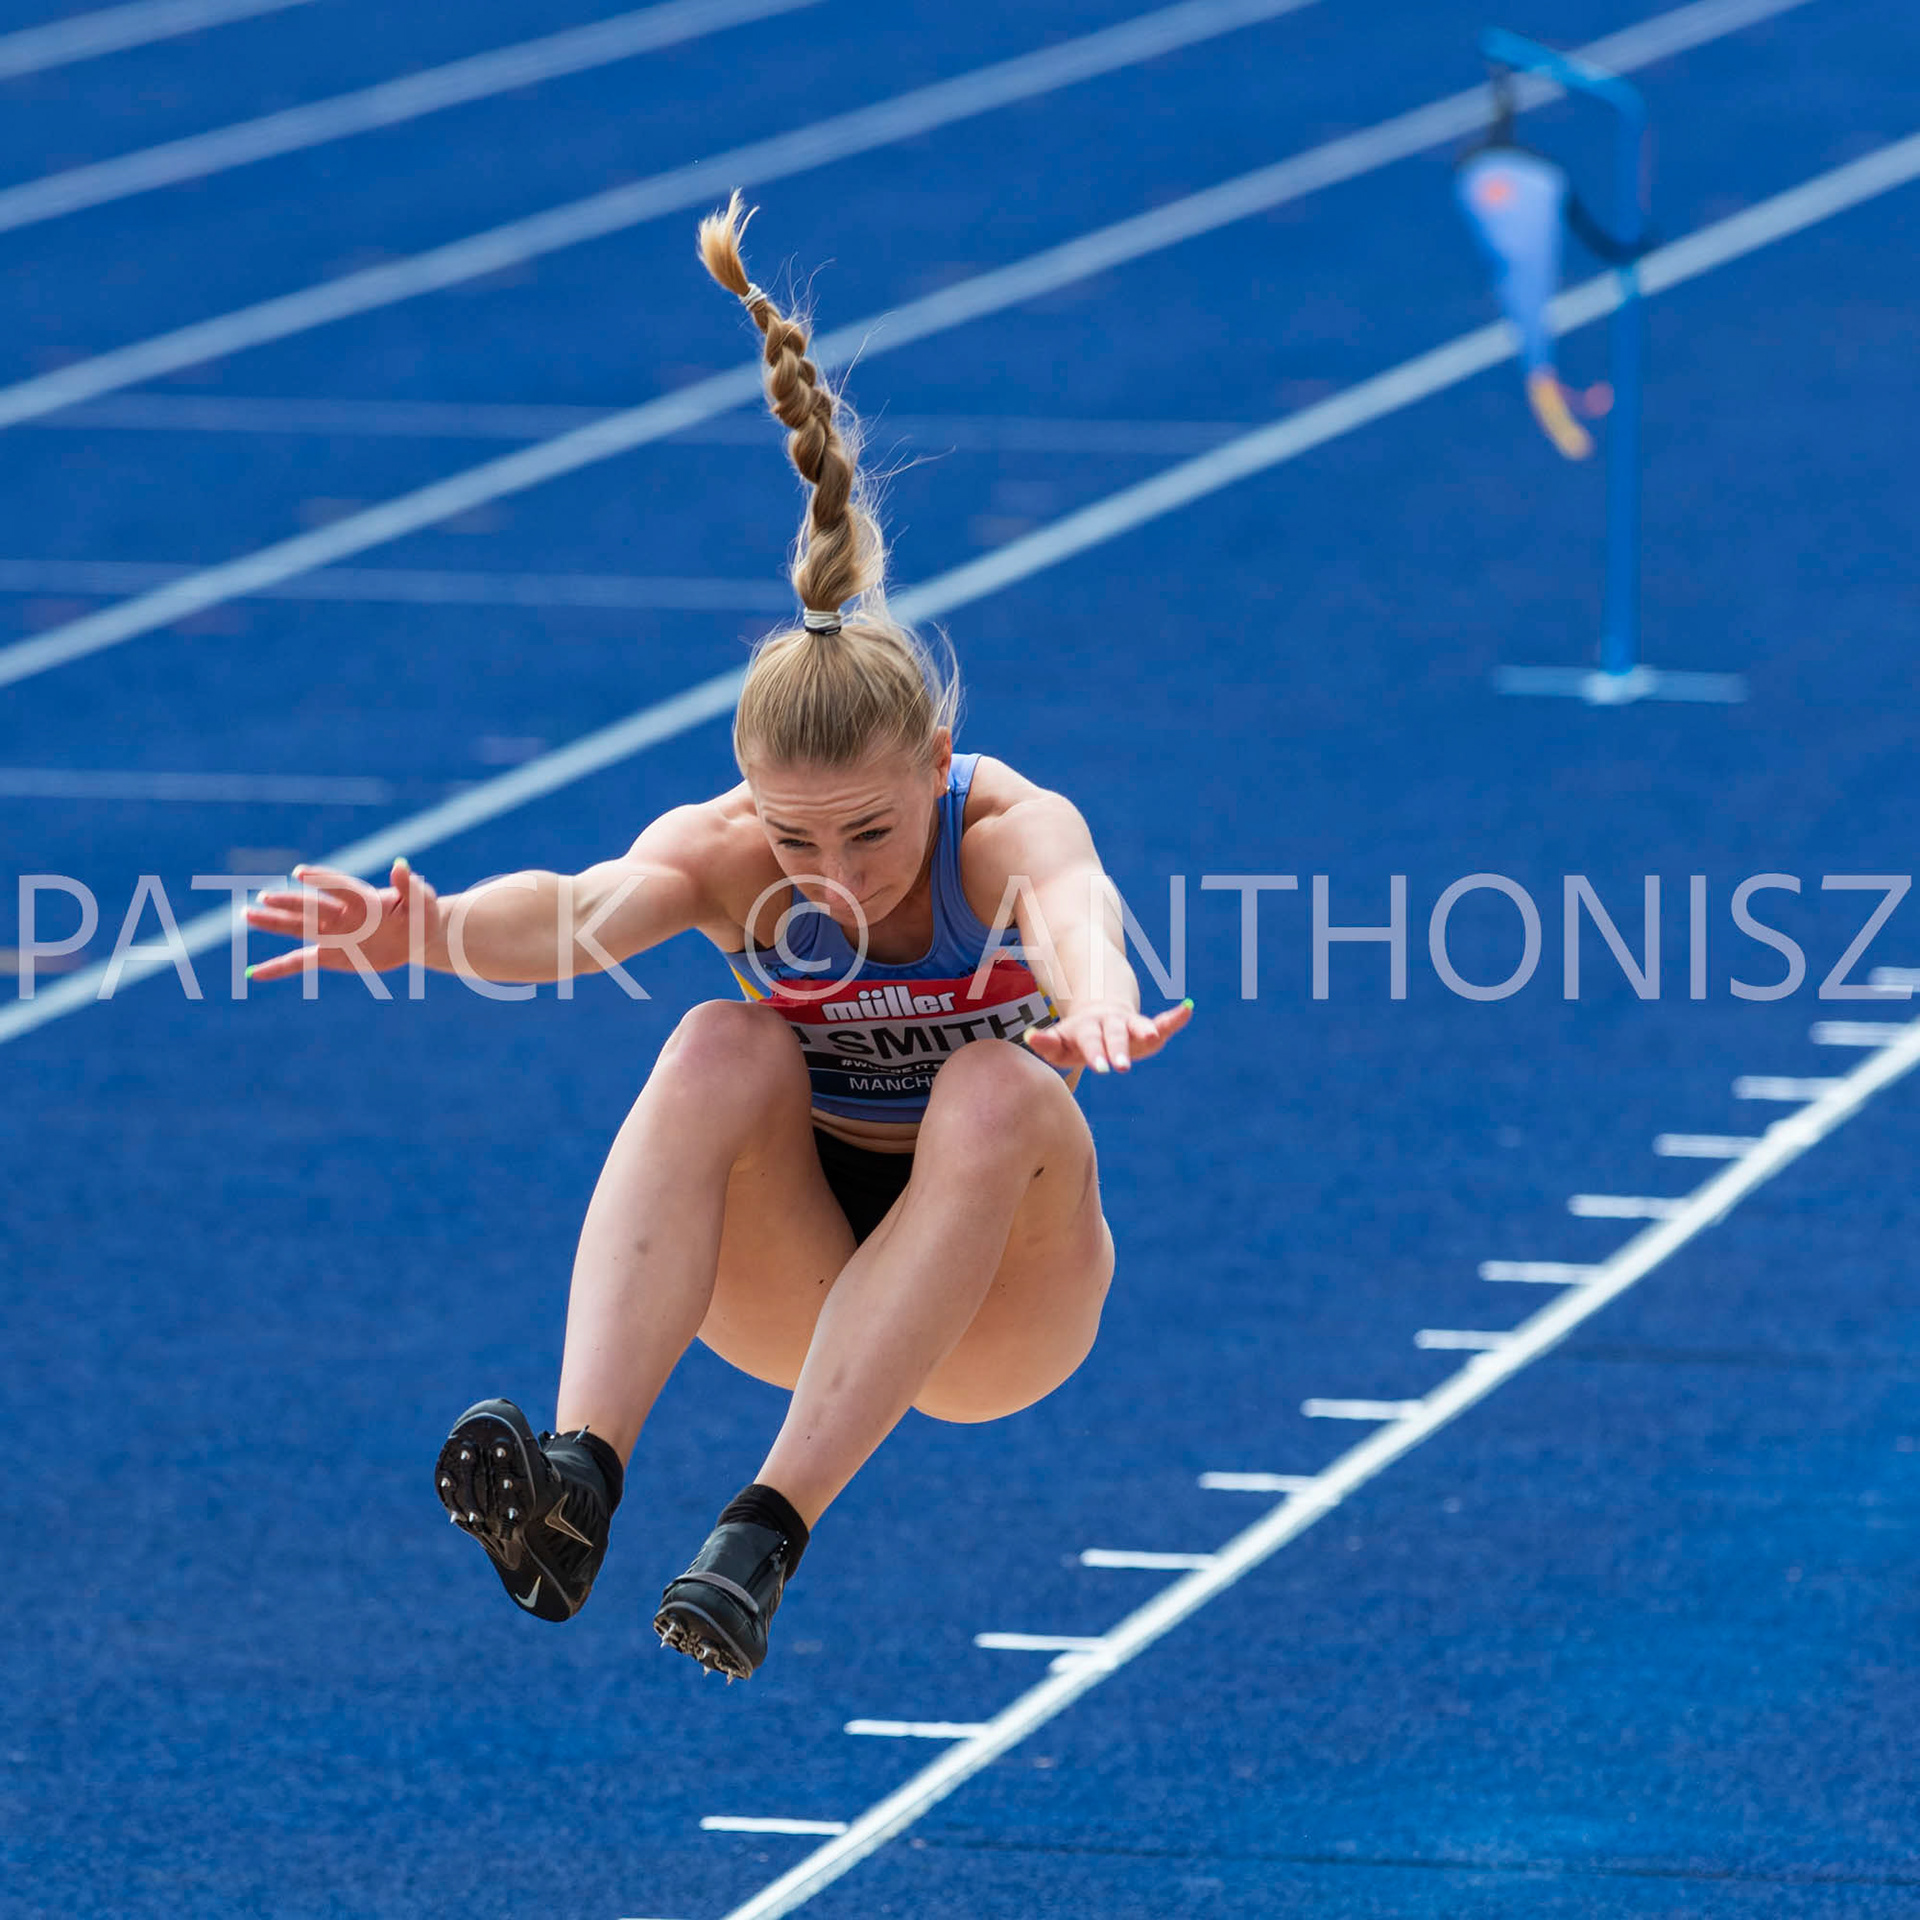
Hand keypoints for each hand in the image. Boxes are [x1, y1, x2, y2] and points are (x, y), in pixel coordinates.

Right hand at [244, 858, 438, 982]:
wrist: (417, 939)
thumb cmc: (420, 915)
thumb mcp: (422, 901)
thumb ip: (409, 886)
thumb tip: (401, 866)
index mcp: (364, 900)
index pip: (339, 887)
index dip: (322, 880)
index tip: (300, 873)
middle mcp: (342, 915)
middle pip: (311, 906)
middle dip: (289, 902)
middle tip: (264, 897)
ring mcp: (334, 935)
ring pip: (299, 928)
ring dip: (274, 922)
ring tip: (247, 914)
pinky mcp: (331, 956)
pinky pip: (301, 962)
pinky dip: (279, 968)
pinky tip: (254, 974)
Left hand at [1024, 998, 1191, 1074]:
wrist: (1097, 1010)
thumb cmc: (1075, 1038)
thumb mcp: (1059, 1043)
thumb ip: (1046, 1042)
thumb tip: (1028, 1036)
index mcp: (1086, 1029)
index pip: (1090, 1042)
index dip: (1096, 1053)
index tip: (1100, 1068)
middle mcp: (1109, 1024)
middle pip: (1114, 1036)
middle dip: (1118, 1049)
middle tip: (1122, 1066)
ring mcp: (1129, 1025)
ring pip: (1138, 1027)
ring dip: (1147, 1030)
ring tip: (1154, 1034)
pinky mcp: (1146, 1027)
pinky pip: (1162, 1023)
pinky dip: (1174, 1019)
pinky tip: (1187, 1009)